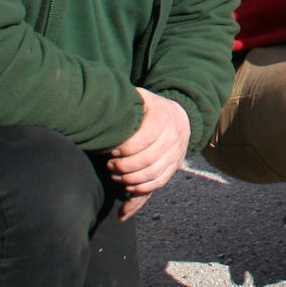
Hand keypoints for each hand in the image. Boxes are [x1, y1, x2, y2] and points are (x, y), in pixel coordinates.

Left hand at [109, 89, 190, 220]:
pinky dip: (143, 188)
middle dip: (124, 166)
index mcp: (164, 117)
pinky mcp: (175, 165)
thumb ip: (126, 103)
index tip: (112, 150)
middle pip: (149, 158)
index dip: (127, 148)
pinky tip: (129, 187)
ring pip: (153, 172)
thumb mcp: (141, 98)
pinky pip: (160, 181)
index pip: (147, 137)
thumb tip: (106, 113)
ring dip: (131, 179)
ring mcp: (176, 152)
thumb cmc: (151, 108)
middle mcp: (174, 135)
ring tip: (116, 175)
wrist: (179, 116)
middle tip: (110, 165)